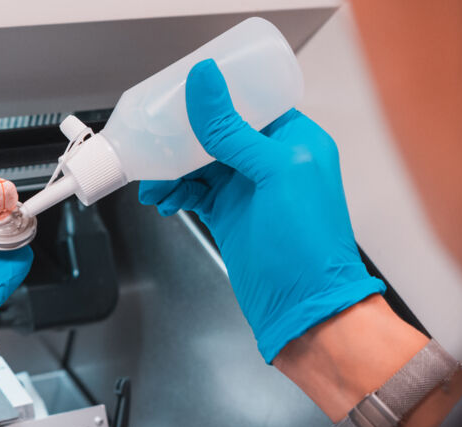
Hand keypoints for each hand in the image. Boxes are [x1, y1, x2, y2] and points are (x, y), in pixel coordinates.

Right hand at [139, 59, 385, 362]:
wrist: (304, 311)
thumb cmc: (307, 245)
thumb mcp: (272, 173)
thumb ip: (233, 130)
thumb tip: (204, 81)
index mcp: (294, 139)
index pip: (249, 100)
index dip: (214, 95)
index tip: (179, 91)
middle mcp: (271, 160)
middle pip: (217, 131)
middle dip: (182, 136)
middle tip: (153, 139)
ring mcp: (248, 189)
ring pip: (199, 162)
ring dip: (172, 168)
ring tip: (153, 181)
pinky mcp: (229, 215)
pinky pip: (194, 192)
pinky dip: (175, 193)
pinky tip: (163, 199)